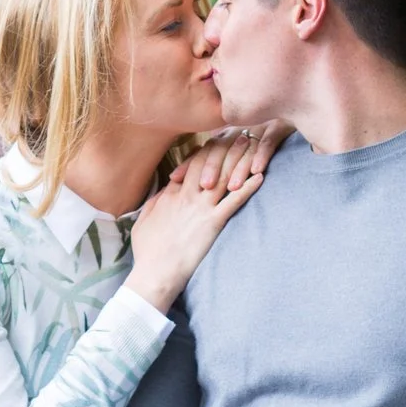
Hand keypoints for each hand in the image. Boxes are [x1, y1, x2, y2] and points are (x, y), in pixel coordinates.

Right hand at [127, 136, 272, 311]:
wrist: (155, 272)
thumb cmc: (148, 250)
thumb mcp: (144, 219)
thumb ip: (156, 201)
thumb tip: (166, 189)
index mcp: (172, 193)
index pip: (191, 164)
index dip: (206, 151)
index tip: (218, 143)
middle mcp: (188, 195)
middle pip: (209, 162)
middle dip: (225, 146)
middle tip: (240, 133)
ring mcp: (201, 207)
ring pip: (224, 176)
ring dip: (240, 159)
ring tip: (253, 145)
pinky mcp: (213, 222)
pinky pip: (234, 201)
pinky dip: (249, 188)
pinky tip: (260, 177)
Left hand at [171, 121, 291, 191]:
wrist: (292, 103)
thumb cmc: (263, 129)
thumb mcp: (240, 140)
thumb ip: (223, 154)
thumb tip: (198, 178)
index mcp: (228, 133)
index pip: (205, 149)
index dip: (189, 163)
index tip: (173, 178)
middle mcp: (240, 129)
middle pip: (222, 148)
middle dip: (211, 168)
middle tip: (203, 187)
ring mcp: (259, 127)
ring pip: (244, 148)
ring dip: (238, 168)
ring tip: (232, 187)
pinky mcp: (279, 126)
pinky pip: (269, 141)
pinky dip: (262, 155)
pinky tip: (258, 171)